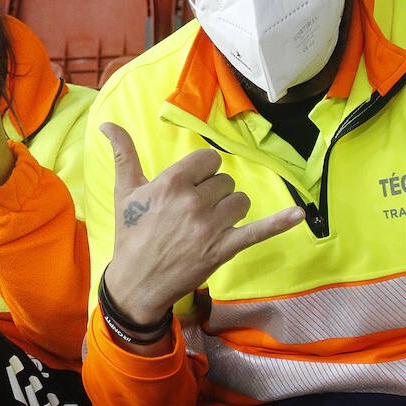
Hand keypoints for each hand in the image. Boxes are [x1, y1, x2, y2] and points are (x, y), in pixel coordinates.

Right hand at [99, 122, 302, 327]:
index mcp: (171, 182)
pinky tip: (298, 215)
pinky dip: (279, 222)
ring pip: (240, 201)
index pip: (208, 160)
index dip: (202, 172)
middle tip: (193, 212)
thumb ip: (123, 154)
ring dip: (230, 210)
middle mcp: (193, 201)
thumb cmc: (131, 234)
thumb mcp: (124, 192)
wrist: (137, 282)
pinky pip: (258, 230)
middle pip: (225, 181)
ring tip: (209, 224)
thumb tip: (107, 123)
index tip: (191, 185)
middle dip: (213, 193)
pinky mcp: (224, 248)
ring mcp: (211, 226)